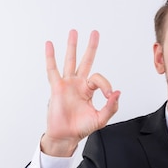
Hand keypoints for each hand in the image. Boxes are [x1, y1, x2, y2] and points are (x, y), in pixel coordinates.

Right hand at [42, 29, 119, 156]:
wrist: (66, 136)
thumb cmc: (81, 128)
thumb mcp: (101, 119)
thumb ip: (111, 107)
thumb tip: (117, 92)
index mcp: (89, 90)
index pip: (99, 79)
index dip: (106, 84)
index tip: (109, 95)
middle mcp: (78, 84)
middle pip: (86, 61)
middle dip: (91, 47)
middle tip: (95, 33)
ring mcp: (67, 84)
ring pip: (70, 61)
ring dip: (72, 46)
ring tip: (74, 32)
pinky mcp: (57, 88)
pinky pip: (52, 70)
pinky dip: (50, 57)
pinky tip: (49, 45)